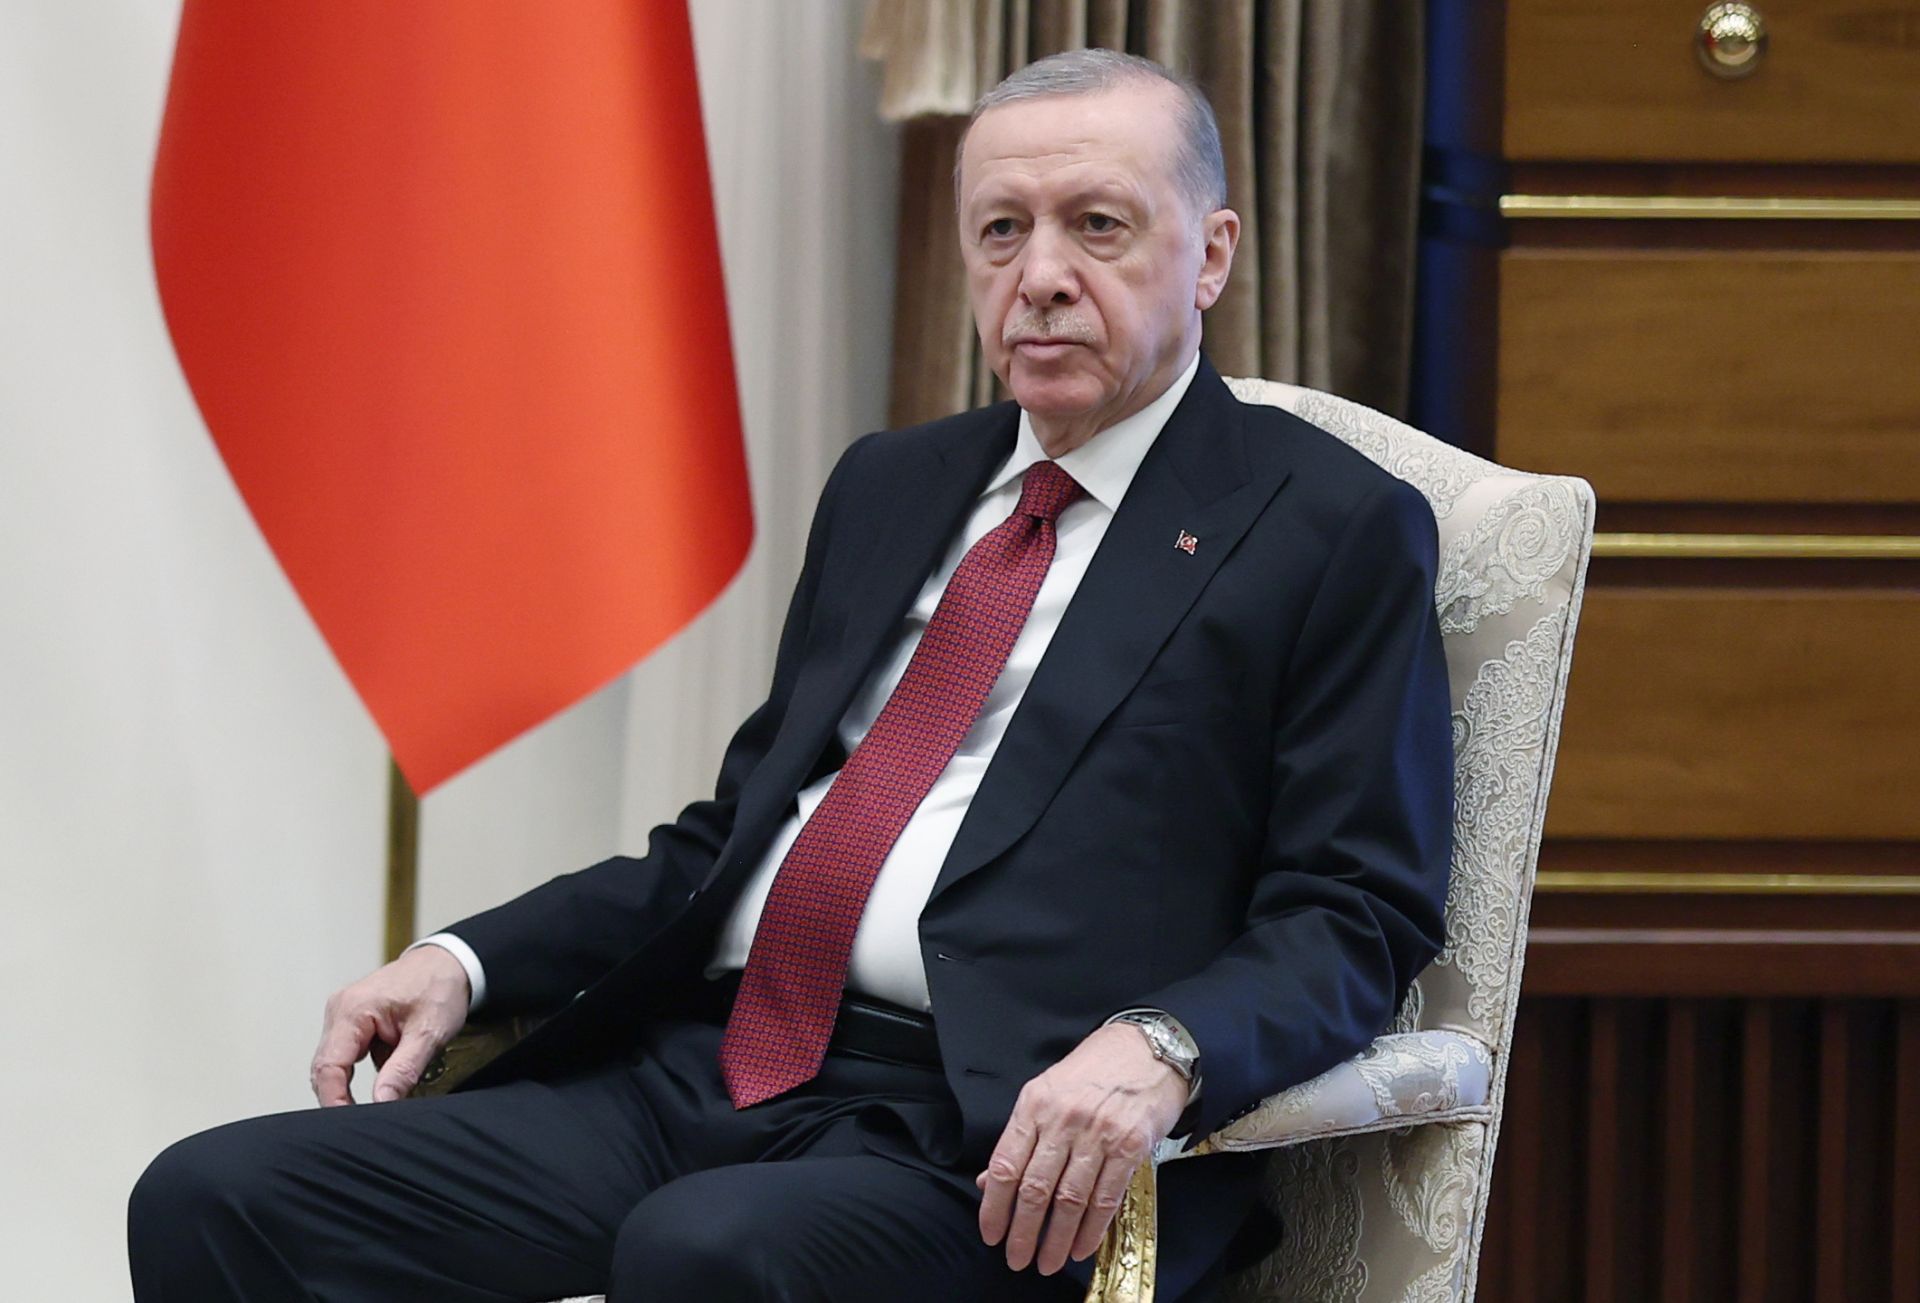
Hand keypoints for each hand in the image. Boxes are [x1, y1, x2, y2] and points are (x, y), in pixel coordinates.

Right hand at [309, 945, 470, 1105]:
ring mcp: (343, 1016)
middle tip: (366, 1121)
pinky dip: (366, 1070)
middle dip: (342, 1098)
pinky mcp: (353, 1022)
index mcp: (352, 1009)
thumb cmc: (439, 987)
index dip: (334, 1101)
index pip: (328, 1066)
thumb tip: (381, 1102)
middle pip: (326, 1068)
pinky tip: (389, 1071)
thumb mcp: (429, 1032)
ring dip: (356, 1084)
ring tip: (384, 1094)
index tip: (348, 1125)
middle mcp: (340, 1011)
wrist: (448, 964)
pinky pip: (349, 1056)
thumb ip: (403, 1069)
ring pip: (337, 1065)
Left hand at [977, 1023, 1187, 1274]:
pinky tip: (1080, 1248)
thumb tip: (989, 1182)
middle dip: (1023, 1233)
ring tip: (1047, 1262)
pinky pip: (1106, 1198)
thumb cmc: (1091, 1071)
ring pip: (1070, 1200)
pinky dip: (1091, 1230)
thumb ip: (1020, 1138)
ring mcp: (1098, 1134)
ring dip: (1056, 1239)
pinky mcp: (1130, 1147)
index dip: (994, 1207)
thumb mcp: (1045, 1092)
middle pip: (1035, 1189)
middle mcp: (1063, 1120)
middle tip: (1017, 1260)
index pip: (1005, 1166)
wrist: (1146, 1049)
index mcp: (1034, 1105)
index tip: (991, 1234)